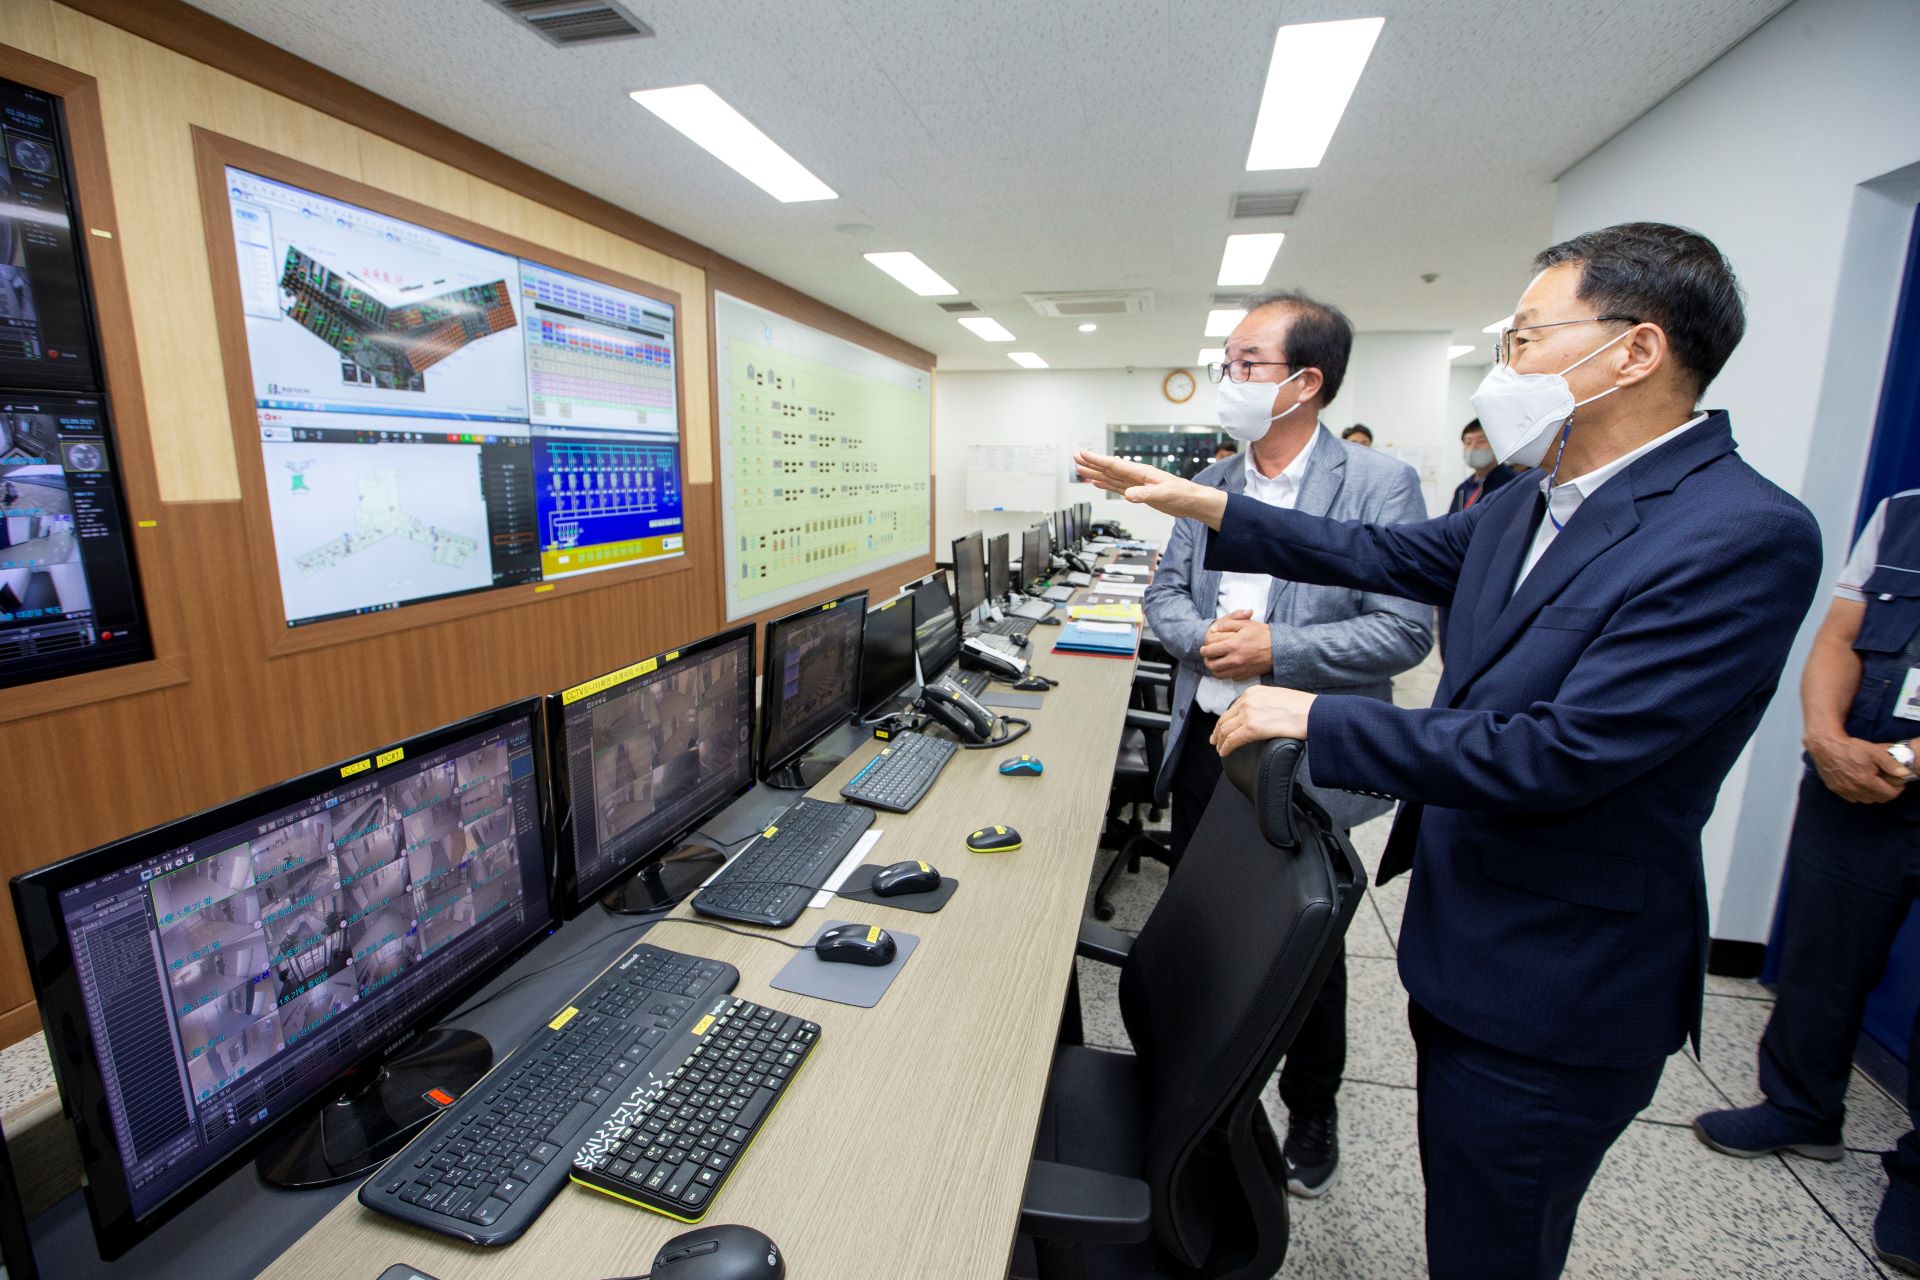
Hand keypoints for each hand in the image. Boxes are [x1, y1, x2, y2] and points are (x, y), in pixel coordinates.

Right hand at [1074, 451, 1228, 528]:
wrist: (1192, 501)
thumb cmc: (1182, 494)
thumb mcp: (1163, 495)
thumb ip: (1145, 494)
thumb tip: (1127, 495)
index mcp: (1141, 472)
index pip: (1115, 465)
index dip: (1097, 460)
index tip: (1083, 454)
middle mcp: (1136, 476)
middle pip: (1109, 469)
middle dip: (1092, 464)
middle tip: (1075, 458)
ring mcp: (1137, 484)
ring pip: (1111, 477)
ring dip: (1096, 474)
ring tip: (1081, 470)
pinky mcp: (1139, 493)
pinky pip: (1118, 487)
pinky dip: (1106, 484)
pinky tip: (1098, 483)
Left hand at [1200, 610, 1269, 682]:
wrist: (1280, 648)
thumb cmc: (1263, 634)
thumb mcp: (1245, 623)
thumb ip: (1227, 624)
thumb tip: (1213, 629)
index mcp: (1233, 645)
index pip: (1209, 651)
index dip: (1203, 650)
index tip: (1204, 648)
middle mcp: (1235, 660)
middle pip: (1211, 665)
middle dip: (1206, 660)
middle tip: (1208, 656)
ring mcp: (1240, 669)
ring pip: (1219, 674)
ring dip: (1214, 668)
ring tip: (1216, 662)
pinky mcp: (1246, 676)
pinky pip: (1231, 678)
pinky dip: (1227, 673)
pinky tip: (1229, 667)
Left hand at [1211, 686, 1316, 756]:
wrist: (1313, 714)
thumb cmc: (1303, 708)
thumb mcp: (1277, 698)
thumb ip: (1263, 705)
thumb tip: (1258, 717)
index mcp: (1253, 692)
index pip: (1232, 708)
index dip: (1225, 721)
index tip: (1222, 729)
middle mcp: (1247, 700)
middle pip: (1225, 719)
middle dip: (1218, 731)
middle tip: (1215, 741)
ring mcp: (1248, 713)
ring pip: (1225, 730)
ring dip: (1220, 741)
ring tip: (1220, 749)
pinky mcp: (1252, 728)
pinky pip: (1232, 740)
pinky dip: (1226, 747)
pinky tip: (1225, 752)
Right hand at [1804, 732, 1909, 803]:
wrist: (1825, 746)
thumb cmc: (1850, 748)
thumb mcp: (1874, 752)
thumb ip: (1891, 764)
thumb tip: (1905, 774)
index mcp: (1867, 781)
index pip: (1889, 795)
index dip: (1896, 789)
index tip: (1896, 782)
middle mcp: (1855, 790)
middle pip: (1878, 799)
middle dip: (1885, 792)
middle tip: (1885, 781)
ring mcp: (1844, 791)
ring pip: (1865, 800)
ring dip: (1872, 794)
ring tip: (1872, 782)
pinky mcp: (1835, 790)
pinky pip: (1852, 798)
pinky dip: (1859, 794)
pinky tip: (1859, 783)